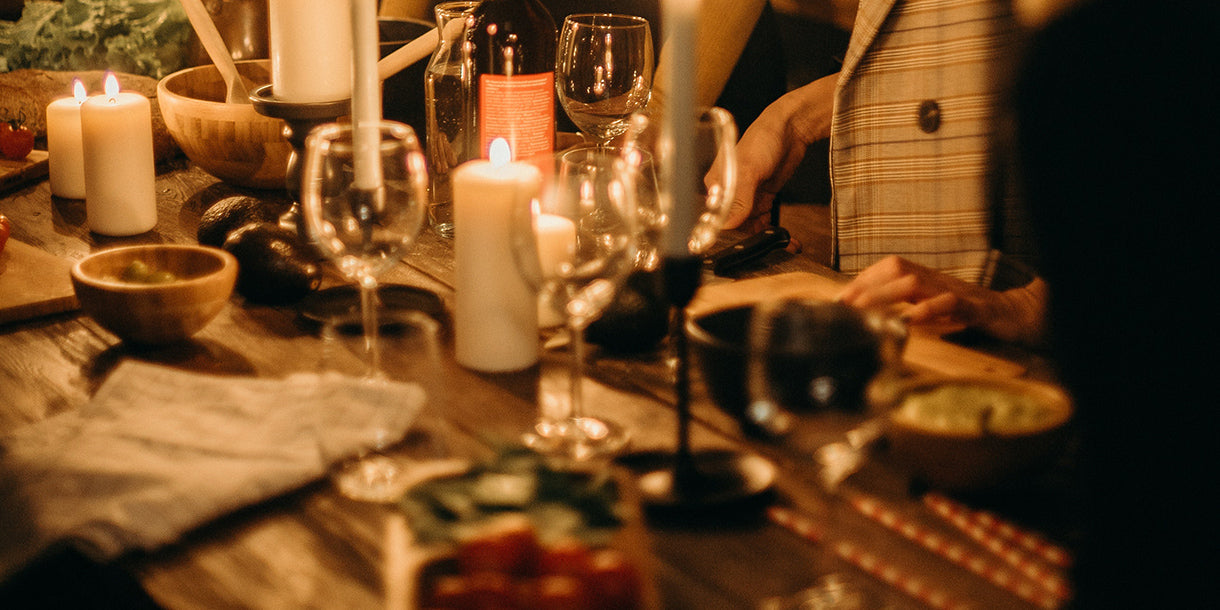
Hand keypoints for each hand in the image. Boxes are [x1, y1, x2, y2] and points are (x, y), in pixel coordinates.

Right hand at [724, 74, 836, 246]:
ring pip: (749, 226)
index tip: (744, 247)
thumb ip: (739, 198)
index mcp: (716, 186)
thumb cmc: (763, 140)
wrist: (791, 129)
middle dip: (749, 239)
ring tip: (783, 247)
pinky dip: (771, 231)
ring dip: (763, 238)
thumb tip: (727, 224)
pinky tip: (785, 240)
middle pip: (732, 226)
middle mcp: (728, 194)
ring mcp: (746, 197)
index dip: (729, 234)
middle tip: (767, 249)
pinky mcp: (761, 199)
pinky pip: (762, 221)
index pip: (716, 218)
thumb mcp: (748, 169)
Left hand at [837, 256, 1046, 343]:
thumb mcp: (930, 306)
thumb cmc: (967, 311)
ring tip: (865, 310)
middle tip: (843, 306)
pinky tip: (910, 319)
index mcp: (924, 278)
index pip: (887, 268)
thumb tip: (868, 316)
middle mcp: (935, 280)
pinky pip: (950, 304)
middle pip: (896, 271)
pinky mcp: (974, 308)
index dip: (862, 280)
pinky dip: (928, 310)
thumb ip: (904, 306)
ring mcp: (954, 291)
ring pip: (916, 283)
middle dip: (866, 286)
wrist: (1012, 314)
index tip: (838, 299)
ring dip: (887, 295)